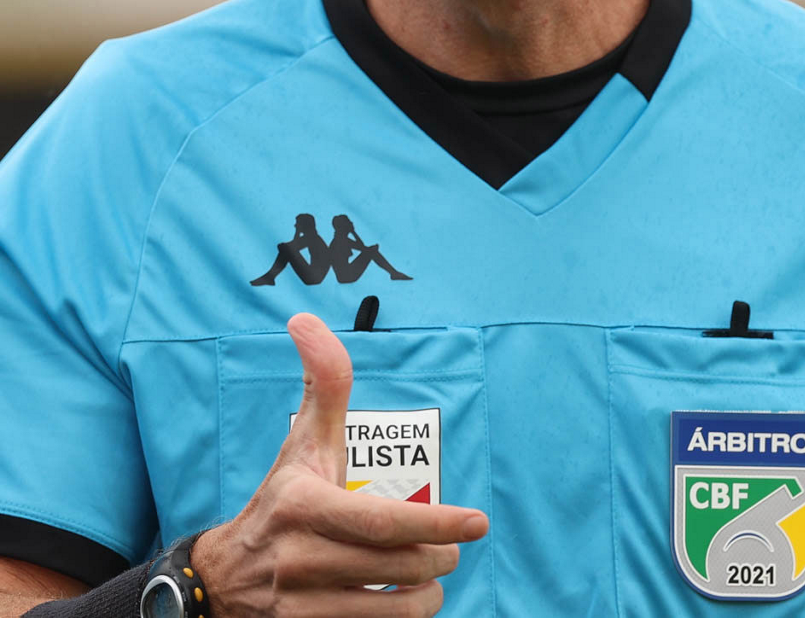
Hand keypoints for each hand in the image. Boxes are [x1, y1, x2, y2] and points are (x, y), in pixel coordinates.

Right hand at [191, 313, 487, 616]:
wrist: (221, 579)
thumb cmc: (280, 501)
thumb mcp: (301, 443)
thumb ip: (323, 384)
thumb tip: (306, 319)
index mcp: (302, 505)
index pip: (383, 522)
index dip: (437, 524)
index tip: (478, 523)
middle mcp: (297, 558)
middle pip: (395, 566)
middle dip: (438, 557)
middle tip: (452, 550)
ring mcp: (297, 608)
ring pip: (387, 611)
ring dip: (424, 598)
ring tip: (433, 581)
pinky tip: (403, 605)